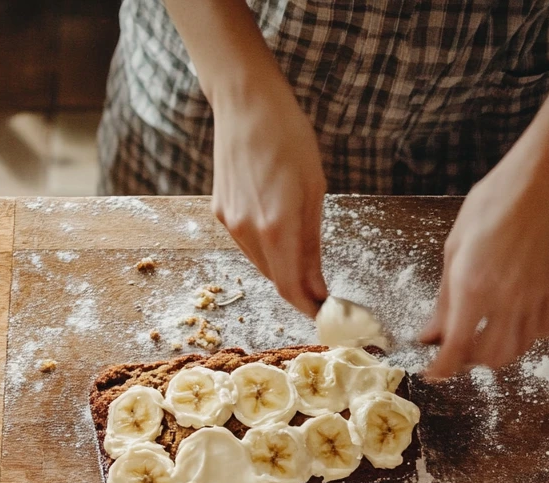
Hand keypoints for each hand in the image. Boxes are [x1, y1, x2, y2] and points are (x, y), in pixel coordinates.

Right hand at [210, 83, 327, 315]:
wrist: (246, 103)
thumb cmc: (289, 137)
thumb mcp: (314, 190)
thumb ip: (312, 243)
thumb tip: (316, 285)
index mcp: (276, 226)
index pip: (291, 287)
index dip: (309, 307)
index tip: (328, 313)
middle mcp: (247, 230)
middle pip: (275, 279)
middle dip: (299, 292)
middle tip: (324, 293)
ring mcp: (229, 222)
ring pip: (260, 264)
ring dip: (283, 271)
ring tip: (307, 268)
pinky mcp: (220, 212)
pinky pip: (247, 244)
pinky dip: (267, 251)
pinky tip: (282, 238)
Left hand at [420, 159, 548, 378]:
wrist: (541, 182)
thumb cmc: (492, 204)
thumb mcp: (454, 247)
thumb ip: (444, 298)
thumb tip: (429, 333)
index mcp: (473, 288)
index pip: (456, 349)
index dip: (441, 369)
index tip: (432, 371)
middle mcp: (506, 300)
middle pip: (490, 358)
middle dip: (469, 362)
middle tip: (457, 348)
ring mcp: (535, 297)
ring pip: (518, 350)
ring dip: (498, 352)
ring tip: (484, 336)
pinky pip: (543, 331)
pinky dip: (526, 337)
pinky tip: (514, 323)